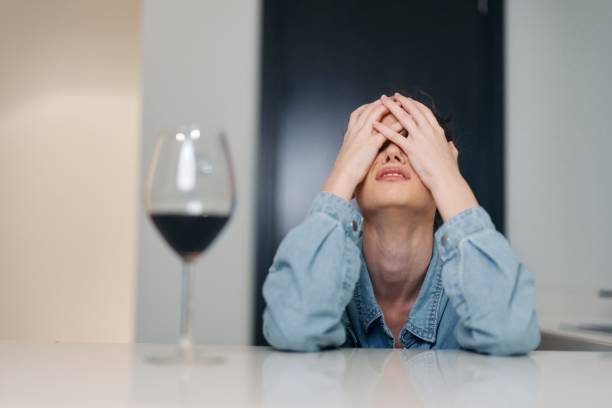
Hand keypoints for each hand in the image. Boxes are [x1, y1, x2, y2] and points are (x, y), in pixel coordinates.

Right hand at [322, 100, 402, 200]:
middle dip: (381, 102)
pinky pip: (386, 130)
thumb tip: (357, 149)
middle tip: (392, 98)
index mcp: (349, 133)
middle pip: (369, 109)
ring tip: (401, 104)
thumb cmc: (343, 171)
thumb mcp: (347, 155)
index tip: (377, 103)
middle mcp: (356, 131)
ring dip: (390, 107)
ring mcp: (363, 135)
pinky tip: (405, 123)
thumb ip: (353, 148)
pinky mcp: (371, 144)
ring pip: (376, 114)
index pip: (358, 112)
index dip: (368, 106)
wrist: (341, 177)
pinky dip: (396, 125)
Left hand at [373, 93, 477, 220]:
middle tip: (391, 96)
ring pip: (403, 118)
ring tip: (382, 102)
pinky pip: (395, 136)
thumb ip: (451, 148)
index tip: (406, 99)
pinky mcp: (412, 148)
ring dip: (391, 108)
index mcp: (438, 131)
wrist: (447, 180)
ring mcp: (421, 139)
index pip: (425, 112)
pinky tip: (375, 124)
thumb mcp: (452, 155)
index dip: (414, 104)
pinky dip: (384, 129)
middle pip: (413, 111)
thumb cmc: (449, 171)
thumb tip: (452, 145)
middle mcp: (429, 131)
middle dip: (401, 101)